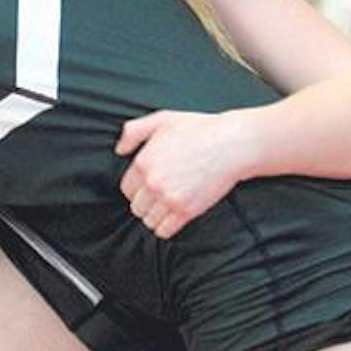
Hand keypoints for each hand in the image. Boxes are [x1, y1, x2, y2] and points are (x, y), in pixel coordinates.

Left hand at [115, 108, 251, 239]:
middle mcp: (152, 183)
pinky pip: (164, 231)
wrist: (230, 144)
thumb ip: (134, 131)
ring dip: (155, 216)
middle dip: (146, 203)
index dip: (137, 189)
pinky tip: (172, 219)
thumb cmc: (200, 129)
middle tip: (159, 197)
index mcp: (143, 162)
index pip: (127, 189)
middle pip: (136, 207)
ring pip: (148, 221)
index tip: (148, 187)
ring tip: (166, 208)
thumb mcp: (162, 119)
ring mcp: (169, 198)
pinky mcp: (186, 211)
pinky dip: (165, 228)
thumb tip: (119, 149)